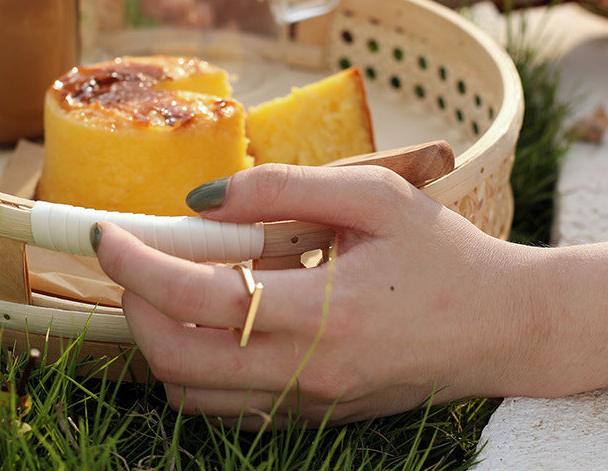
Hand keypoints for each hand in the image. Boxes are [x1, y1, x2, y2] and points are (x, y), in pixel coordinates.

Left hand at [93, 163, 541, 428]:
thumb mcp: (373, 197)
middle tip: (137, 255)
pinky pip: (224, 405)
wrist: (501, 326)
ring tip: (178, 278)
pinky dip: (196, 362)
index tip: (107, 233)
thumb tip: (202, 198)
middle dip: (135, 303)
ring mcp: (307, 405)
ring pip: (191, 390)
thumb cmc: (442, 253)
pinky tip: (218, 315)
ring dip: (162, 334)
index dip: (139, 263)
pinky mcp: (310, 417)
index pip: (199, 297)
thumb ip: (283, 189)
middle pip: (177, 358)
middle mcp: (307, 374)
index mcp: (325, 315)